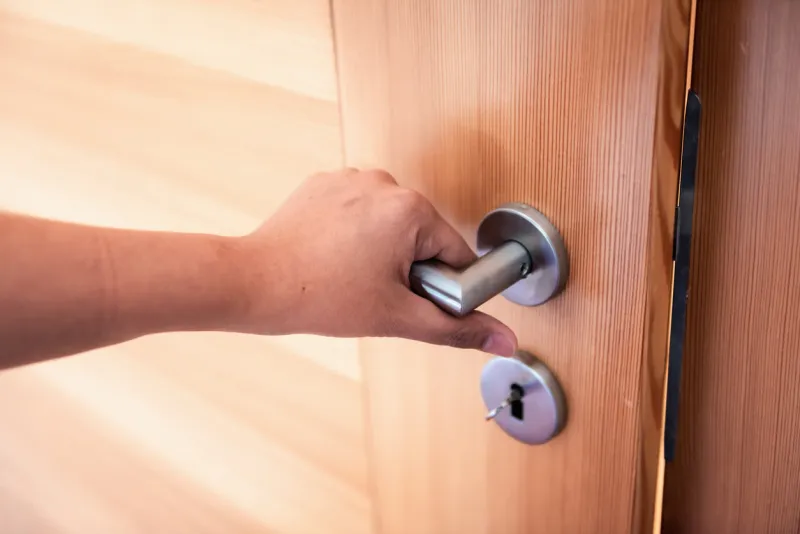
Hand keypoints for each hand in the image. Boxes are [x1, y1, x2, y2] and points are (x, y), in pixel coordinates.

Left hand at [235, 168, 516, 355]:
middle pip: (422, 236)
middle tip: (372, 290)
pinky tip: (333, 255)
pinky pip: (360, 212)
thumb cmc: (319, 296)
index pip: (455, 254)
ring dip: (381, 250)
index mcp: (411, 209)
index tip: (405, 298)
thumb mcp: (398, 317)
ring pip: (391, 225)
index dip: (438, 286)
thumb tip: (505, 340)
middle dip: (408, 267)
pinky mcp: (326, 183)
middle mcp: (385, 183)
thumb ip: (457, 329)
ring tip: (349, 273)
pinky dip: (354, 234)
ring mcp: (352, 178)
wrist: (255, 283)